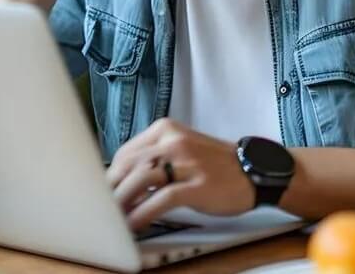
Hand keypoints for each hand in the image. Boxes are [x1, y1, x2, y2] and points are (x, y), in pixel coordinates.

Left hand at [107, 119, 255, 230]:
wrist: (253, 171)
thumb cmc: (214, 164)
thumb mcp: (180, 149)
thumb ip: (153, 158)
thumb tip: (121, 180)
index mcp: (165, 129)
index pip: (125, 152)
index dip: (110, 174)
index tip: (102, 191)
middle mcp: (173, 142)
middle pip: (128, 165)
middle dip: (111, 189)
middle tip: (101, 207)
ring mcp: (186, 162)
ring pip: (140, 179)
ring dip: (122, 202)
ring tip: (113, 218)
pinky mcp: (197, 185)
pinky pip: (161, 199)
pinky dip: (143, 213)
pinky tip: (134, 224)